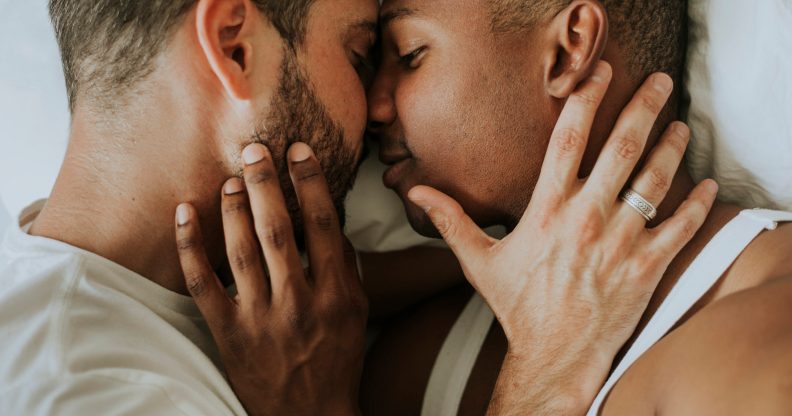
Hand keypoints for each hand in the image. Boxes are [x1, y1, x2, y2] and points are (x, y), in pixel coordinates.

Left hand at [175, 143, 367, 415]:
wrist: (311, 415)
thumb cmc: (337, 357)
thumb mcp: (355, 311)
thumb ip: (344, 265)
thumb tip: (329, 218)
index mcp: (336, 293)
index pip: (323, 225)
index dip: (309, 182)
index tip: (298, 150)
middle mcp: (299, 302)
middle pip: (278, 230)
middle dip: (264, 184)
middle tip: (254, 149)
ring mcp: (260, 319)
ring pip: (241, 251)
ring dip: (233, 209)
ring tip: (230, 179)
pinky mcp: (228, 334)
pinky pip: (203, 284)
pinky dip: (190, 246)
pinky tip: (185, 212)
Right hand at [407, 61, 717, 413]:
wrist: (554, 355)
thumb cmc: (518, 307)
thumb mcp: (478, 261)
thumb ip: (450, 221)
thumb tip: (414, 194)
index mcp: (546, 211)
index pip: (567, 141)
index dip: (585, 99)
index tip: (598, 74)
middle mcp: (586, 219)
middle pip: (622, 148)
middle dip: (644, 108)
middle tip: (657, 82)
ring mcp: (620, 242)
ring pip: (655, 181)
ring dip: (672, 147)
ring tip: (680, 125)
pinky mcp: (646, 267)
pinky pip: (680, 226)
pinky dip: (698, 202)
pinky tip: (706, 184)